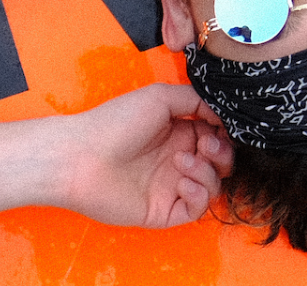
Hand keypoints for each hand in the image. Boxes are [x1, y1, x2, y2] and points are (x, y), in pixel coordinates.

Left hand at [60, 83, 232, 228]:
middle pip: (220, 162)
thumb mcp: (159, 97)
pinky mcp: (164, 209)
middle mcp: (177, 157)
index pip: (216, 134)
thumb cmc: (116, 122)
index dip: (224, 133)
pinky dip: (198, 195)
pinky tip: (182, 181)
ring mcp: (171, 184)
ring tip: (182, 161)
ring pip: (212, 185)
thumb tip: (221, 113)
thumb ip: (195, 99)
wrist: (83, 157)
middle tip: (206, 146)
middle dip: (222, 154)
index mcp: (177, 130)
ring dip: (207, 172)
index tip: (221, 128)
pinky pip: (196, 209)